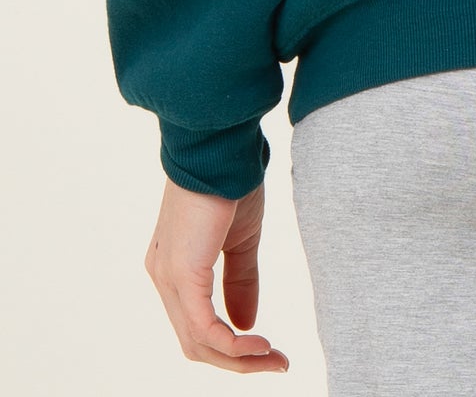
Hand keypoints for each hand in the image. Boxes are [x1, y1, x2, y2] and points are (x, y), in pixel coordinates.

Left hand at [143, 175, 289, 372]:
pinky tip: (259, 344)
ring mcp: (168, 278)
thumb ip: (240, 281)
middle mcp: (163, 279)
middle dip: (238, 362)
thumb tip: (246, 324)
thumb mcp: (241, 240)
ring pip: (198, 342)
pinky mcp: (182, 274)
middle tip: (277, 363)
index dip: (232, 347)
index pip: (196, 326)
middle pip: (195, 343)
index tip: (271, 350)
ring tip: (274, 357)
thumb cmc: (231, 182)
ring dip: (239, 358)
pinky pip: (203, 327)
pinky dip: (231, 344)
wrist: (223, 147)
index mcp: (174, 269)